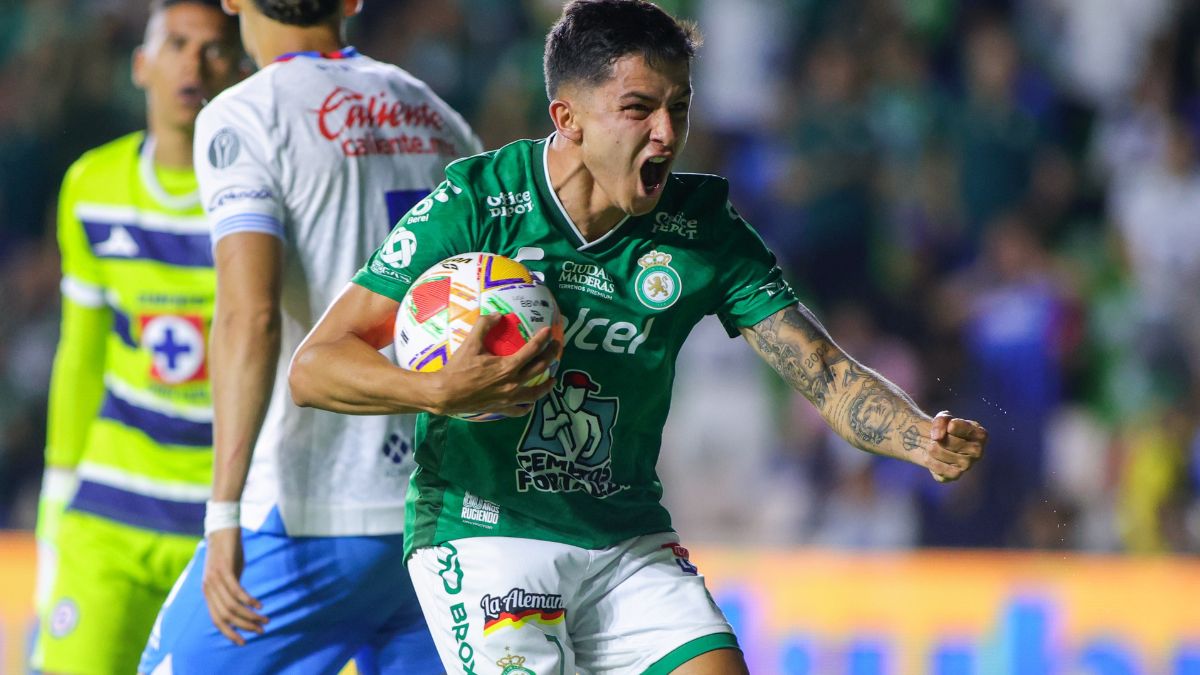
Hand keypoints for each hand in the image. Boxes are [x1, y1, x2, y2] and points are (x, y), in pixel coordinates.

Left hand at [201, 527, 266, 644]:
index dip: (230, 632)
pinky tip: (259, 605)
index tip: (244, 641)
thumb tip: (242, 603)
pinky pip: (236, 590)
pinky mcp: (224, 569)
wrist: (223, 528)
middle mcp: (208, 588)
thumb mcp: (229, 573)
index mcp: (208, 592)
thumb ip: (231, 589)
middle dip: (244, 626)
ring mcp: (215, 579)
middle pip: (226, 616)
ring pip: (232, 606)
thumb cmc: (228, 551)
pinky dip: (249, 600)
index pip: (217, 620)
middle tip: (261, 630)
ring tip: (265, 619)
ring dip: (250, 615)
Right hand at [430, 313, 560, 415]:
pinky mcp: (501, 408)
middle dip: (551, 356)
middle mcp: (513, 383)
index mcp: (508, 366)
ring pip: (535, 393)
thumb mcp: (471, 343)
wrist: (445, 394)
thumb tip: (497, 315)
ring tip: (553, 378)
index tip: (550, 331)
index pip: (532, 350)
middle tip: (557, 347)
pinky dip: (527, 406)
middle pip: (540, 368)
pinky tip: (530, 403)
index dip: (543, 339)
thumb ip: (484, 325)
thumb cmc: (458, 368)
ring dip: (547, 385)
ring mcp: (509, 398)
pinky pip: (519, 410)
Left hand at [923, 411, 986, 482]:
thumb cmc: (944, 428)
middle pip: (952, 442)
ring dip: (932, 449)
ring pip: (944, 454)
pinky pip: (940, 469)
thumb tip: (938, 437)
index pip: (965, 428)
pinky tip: (932, 458)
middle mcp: (977, 451)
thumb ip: (942, 420)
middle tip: (936, 439)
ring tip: (933, 447)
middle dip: (939, 439)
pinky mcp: (955, 475)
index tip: (948, 426)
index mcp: (980, 434)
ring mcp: (968, 465)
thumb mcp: (943, 417)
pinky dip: (931, 461)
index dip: (952, 425)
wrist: (934, 443)